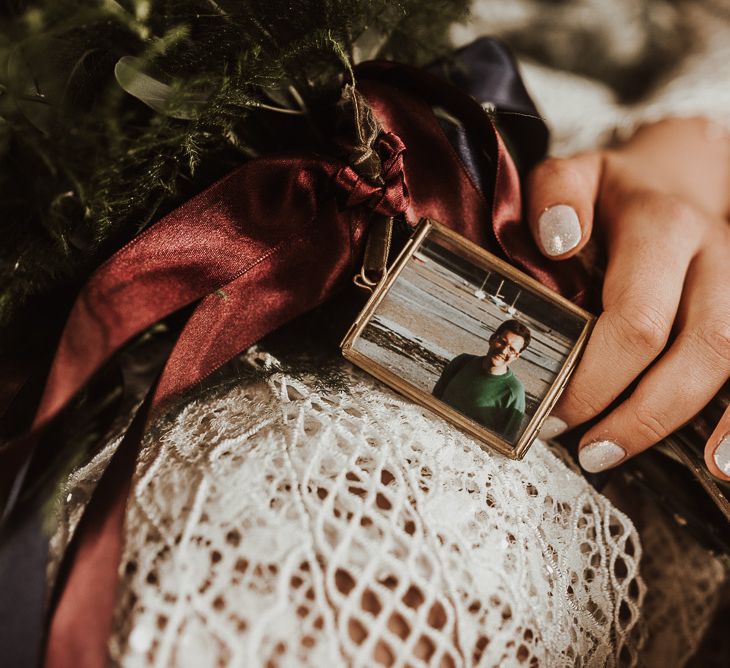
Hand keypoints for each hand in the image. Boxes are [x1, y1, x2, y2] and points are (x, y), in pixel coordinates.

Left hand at [527, 118, 729, 478]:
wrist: (678, 179)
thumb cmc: (613, 194)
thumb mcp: (575, 175)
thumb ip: (556, 195)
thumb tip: (558, 241)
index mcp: (663, 225)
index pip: (637, 318)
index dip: (597, 375)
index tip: (553, 410)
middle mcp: (716, 256)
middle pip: (697, 347)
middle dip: (636, 411)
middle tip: (582, 448)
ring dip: (678, 420)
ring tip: (616, 455)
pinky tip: (717, 463)